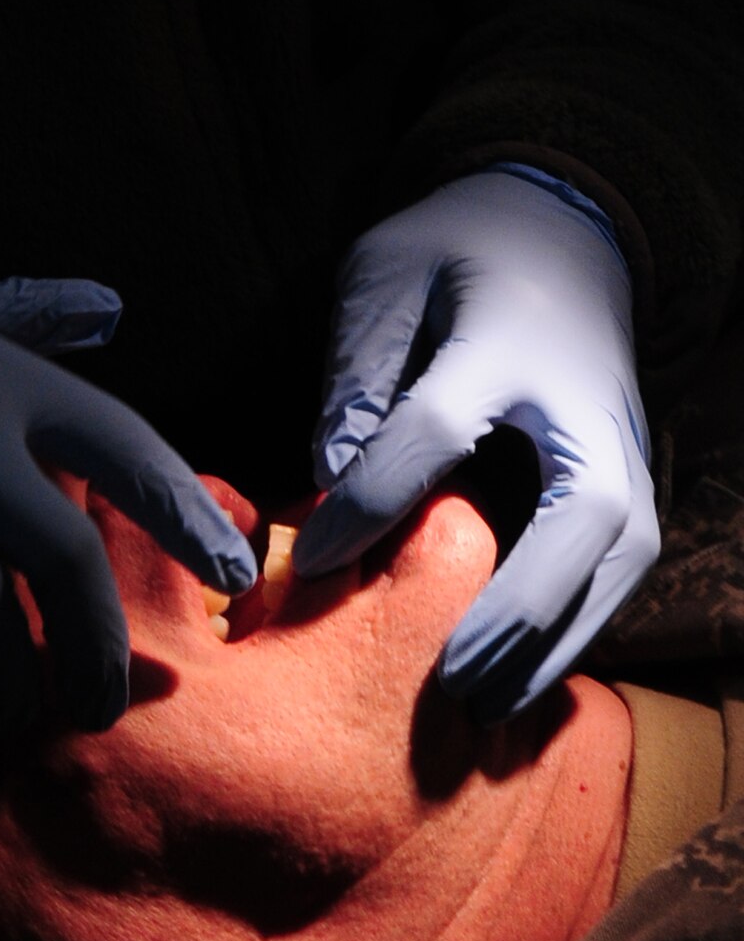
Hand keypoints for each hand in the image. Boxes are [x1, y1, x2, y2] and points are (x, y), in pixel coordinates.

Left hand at [293, 169, 658, 721]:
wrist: (563, 230)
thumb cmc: (454, 252)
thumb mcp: (385, 274)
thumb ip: (357, 367)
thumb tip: (328, 475)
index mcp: (508, 336)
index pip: (440, 428)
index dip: (372, 500)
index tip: (309, 561)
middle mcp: (583, 399)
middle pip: (586, 512)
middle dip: (523, 604)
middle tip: (452, 679)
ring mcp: (622, 439)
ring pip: (623, 555)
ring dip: (562, 637)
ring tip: (490, 710)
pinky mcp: (631, 471)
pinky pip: (622, 565)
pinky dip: (579, 626)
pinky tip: (518, 679)